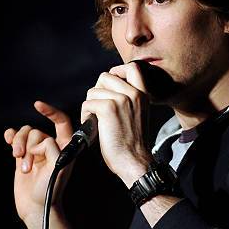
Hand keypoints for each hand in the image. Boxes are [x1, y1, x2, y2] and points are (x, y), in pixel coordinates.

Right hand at [4, 101, 73, 224]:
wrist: (36, 207)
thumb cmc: (50, 189)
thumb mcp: (58, 167)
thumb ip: (53, 149)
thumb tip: (41, 141)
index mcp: (65, 147)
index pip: (61, 121)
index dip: (50, 111)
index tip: (37, 105)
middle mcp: (52, 146)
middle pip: (36, 131)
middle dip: (29, 146)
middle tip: (28, 165)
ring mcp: (36, 150)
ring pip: (24, 134)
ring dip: (19, 147)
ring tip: (21, 165)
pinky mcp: (23, 155)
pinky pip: (15, 137)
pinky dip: (11, 137)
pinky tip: (8, 141)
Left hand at [81, 61, 152, 186]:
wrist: (134, 161)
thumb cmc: (132, 143)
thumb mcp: (137, 114)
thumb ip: (128, 99)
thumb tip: (106, 87)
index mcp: (143, 95)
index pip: (132, 67)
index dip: (117, 71)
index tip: (110, 85)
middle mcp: (134, 94)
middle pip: (106, 76)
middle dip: (97, 91)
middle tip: (99, 108)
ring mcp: (122, 99)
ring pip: (94, 90)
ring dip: (90, 105)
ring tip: (96, 120)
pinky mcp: (109, 108)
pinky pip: (88, 102)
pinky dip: (86, 114)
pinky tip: (93, 125)